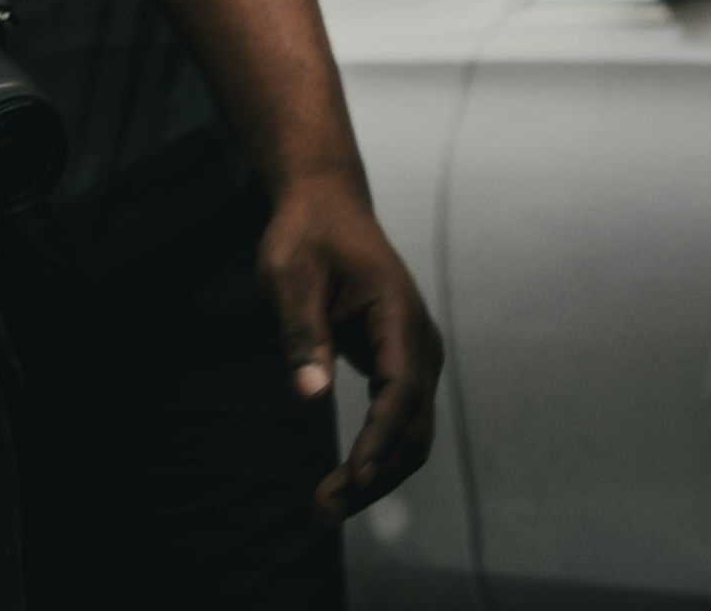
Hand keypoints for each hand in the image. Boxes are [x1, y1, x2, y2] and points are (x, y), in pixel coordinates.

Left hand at [258, 151, 438, 514]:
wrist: (326, 203)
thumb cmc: (305, 234)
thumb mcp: (289, 273)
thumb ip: (301, 331)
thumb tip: (311, 394)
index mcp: (400, 316)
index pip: (400, 391)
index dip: (380, 438)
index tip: (356, 475)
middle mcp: (420, 343)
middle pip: (412, 427)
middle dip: (375, 474)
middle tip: (325, 508)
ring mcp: (417, 358)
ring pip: (411, 434)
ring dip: (378, 474)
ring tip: (329, 505)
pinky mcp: (402, 367)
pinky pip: (400, 421)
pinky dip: (379, 454)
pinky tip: (349, 478)